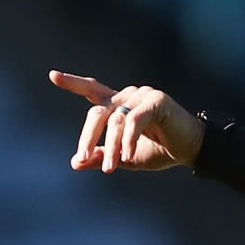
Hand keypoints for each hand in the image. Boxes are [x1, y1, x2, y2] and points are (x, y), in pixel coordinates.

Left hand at [49, 70, 204, 171]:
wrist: (191, 150)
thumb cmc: (160, 150)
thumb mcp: (125, 158)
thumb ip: (101, 157)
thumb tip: (75, 163)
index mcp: (119, 106)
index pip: (92, 90)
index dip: (73, 83)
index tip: (53, 76)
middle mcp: (128, 97)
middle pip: (97, 112)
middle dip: (87, 136)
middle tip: (82, 156)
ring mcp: (142, 96)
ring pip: (115, 121)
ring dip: (111, 147)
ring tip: (110, 168)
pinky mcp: (157, 101)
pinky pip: (135, 120)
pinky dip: (128, 139)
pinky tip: (128, 154)